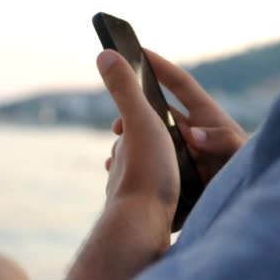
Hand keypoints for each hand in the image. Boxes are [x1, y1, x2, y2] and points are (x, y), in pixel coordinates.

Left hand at [65, 49, 179, 279]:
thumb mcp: (140, 119)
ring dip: (155, 169)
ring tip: (175, 168)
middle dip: (146, 143)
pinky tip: (172, 199)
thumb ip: (124, 88)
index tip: (149, 113)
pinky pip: (153, 200)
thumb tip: (104, 53)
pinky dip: (160, 193)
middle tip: (168, 139)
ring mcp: (130, 195)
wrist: (143, 226)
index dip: (138, 115)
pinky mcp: (143, 219)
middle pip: (135, 150)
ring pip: (142, 175)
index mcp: (127, 145)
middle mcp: (122, 169)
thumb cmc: (146, 170)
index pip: (130, 124)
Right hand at [108, 48, 246, 185]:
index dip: (161, 66)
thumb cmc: (247, 169)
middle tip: (118, 125)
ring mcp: (181, 150)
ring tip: (115, 153)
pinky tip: (118, 171)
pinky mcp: (175, 171)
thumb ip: (220, 139)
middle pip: (158, 112)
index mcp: (205, 116)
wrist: (244, 203)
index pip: (179, 84)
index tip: (140, 51)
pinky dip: (134, 164)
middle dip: (136, 112)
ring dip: (132, 141)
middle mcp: (190, 130)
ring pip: (151, 138)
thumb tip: (192, 135)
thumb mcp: (237, 151)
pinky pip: (151, 162)